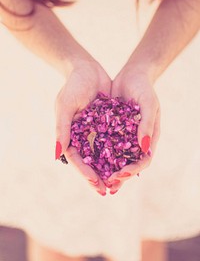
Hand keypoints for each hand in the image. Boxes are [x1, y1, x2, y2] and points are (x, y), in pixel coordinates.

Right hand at [55, 54, 110, 195]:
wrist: (87, 69)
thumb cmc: (73, 85)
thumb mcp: (66, 106)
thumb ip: (61, 130)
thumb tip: (56, 155)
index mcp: (69, 135)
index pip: (76, 158)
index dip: (84, 172)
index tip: (94, 183)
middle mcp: (82, 135)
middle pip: (89, 160)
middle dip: (97, 176)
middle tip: (107, 191)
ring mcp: (95, 131)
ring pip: (102, 154)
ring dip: (108, 168)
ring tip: (118, 183)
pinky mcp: (107, 124)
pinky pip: (114, 140)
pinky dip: (119, 152)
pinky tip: (128, 161)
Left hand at [108, 63, 160, 193]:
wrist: (132, 75)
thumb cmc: (144, 88)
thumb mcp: (149, 103)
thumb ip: (147, 124)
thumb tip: (145, 148)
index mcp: (149, 138)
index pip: (143, 160)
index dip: (132, 170)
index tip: (119, 176)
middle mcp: (136, 140)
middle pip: (128, 163)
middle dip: (118, 176)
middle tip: (105, 186)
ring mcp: (123, 136)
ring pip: (115, 157)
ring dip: (107, 170)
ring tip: (95, 181)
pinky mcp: (111, 130)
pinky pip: (104, 144)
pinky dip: (97, 153)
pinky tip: (86, 160)